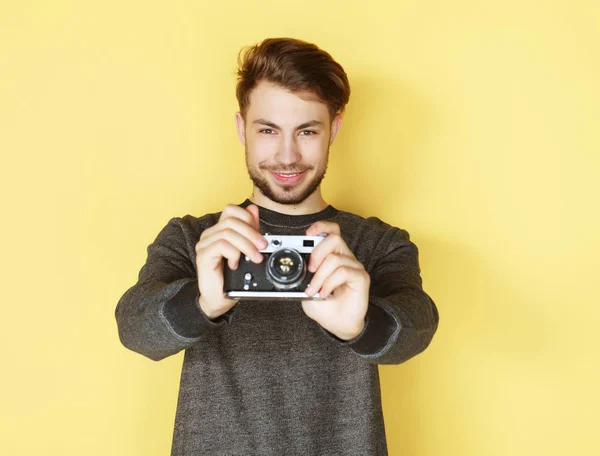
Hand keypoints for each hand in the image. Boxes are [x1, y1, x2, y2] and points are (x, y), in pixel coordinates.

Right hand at [194, 204, 266, 318]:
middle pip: (231, 221)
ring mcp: (204, 244)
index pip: (231, 210)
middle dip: (252, 233)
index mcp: (219, 230)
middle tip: (263, 246)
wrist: (218, 299)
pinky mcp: (203, 255)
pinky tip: (235, 264)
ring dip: (246, 245)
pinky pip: (221, 245)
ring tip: (254, 258)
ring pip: (228, 233)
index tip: (260, 235)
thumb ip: (249, 230)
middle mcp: (209, 235)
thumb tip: (253, 209)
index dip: (248, 218)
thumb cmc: (230, 277)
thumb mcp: (245, 250)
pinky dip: (234, 253)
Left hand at [301, 221, 369, 339]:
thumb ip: (301, 278)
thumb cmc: (325, 307)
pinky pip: (343, 271)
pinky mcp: (361, 277)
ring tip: (316, 290)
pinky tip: (325, 293)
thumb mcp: (306, 290)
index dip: (321, 227)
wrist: (339, 325)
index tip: (307, 234)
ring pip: (335, 259)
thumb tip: (295, 268)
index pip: (332, 231)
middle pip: (334, 238)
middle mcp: (345, 257)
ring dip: (320, 276)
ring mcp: (354, 266)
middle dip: (317, 252)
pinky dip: (330, 283)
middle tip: (310, 269)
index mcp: (333, 256)